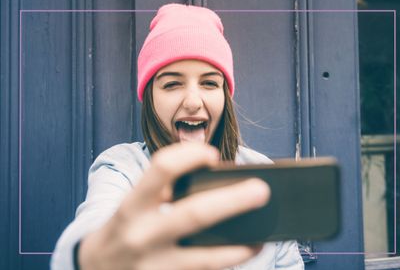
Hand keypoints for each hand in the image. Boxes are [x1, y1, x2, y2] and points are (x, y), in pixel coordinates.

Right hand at [79, 142, 269, 269]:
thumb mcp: (132, 206)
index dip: (189, 156)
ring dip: (239, 247)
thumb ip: (162, 194)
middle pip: (194, 215)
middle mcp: (140, 235)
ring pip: (205, 259)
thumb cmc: (124, 230)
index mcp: (132, 206)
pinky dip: (227, 264)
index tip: (212, 155)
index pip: (161, 168)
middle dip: (232, 201)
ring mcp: (152, 266)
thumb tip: (217, 188)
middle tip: (261, 190)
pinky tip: (243, 253)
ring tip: (261, 236)